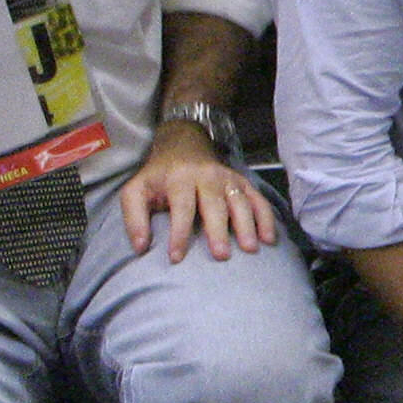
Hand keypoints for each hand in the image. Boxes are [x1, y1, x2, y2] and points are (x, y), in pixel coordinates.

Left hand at [117, 118, 271, 262]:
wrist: (183, 145)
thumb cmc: (158, 176)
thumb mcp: (135, 191)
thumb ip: (134, 218)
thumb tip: (141, 247)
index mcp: (179, 179)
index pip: (181, 208)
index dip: (179, 233)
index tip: (176, 258)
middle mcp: (207, 177)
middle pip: (215, 206)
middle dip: (218, 231)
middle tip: (221, 255)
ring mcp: (228, 179)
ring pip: (240, 203)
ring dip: (247, 226)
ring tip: (250, 249)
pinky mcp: (243, 182)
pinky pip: (258, 200)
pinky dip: (266, 219)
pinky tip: (269, 239)